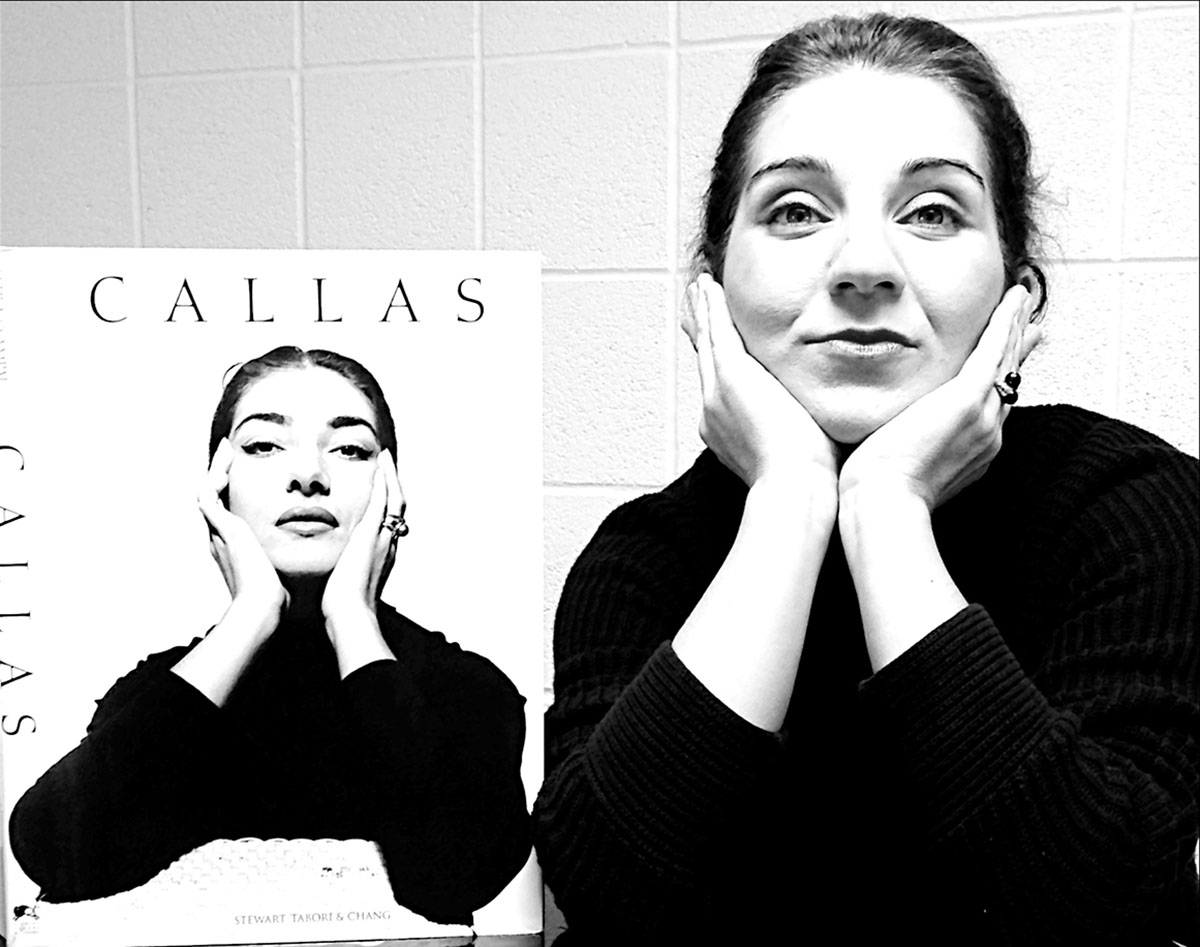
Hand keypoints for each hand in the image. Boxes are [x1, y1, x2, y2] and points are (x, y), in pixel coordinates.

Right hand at [198, 438, 288, 634]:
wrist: (264, 606)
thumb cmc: (276, 593)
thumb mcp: (279, 567)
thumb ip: (284, 555)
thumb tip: (305, 551)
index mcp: (234, 545)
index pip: (228, 510)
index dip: (231, 490)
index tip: (242, 472)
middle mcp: (221, 538)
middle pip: (213, 497)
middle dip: (220, 473)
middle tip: (228, 451)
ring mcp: (218, 534)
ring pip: (208, 492)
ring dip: (216, 469)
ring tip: (226, 449)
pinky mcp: (222, 530)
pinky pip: (209, 497)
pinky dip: (214, 479)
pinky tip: (225, 464)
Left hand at [321, 448, 405, 627]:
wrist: (351, 614)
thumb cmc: (344, 608)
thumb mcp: (345, 587)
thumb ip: (342, 577)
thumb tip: (331, 578)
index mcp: (381, 555)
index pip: (388, 522)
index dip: (386, 504)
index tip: (381, 489)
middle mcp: (388, 544)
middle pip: (397, 507)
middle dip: (393, 485)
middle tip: (388, 466)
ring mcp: (383, 537)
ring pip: (395, 499)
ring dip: (391, 477)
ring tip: (387, 459)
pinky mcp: (373, 533)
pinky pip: (384, 500)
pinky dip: (385, 481)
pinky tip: (381, 466)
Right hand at [683, 274, 838, 498]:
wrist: (795, 488)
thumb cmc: (809, 482)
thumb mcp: (806, 453)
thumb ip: (809, 436)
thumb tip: (831, 432)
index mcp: (731, 430)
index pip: (723, 386)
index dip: (719, 361)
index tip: (717, 345)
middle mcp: (715, 410)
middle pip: (707, 360)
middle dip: (703, 331)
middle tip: (698, 306)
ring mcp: (718, 392)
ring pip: (708, 341)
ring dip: (705, 312)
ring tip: (702, 289)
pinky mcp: (730, 375)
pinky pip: (716, 331)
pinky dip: (711, 308)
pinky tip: (710, 287)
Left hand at [838, 285, 1040, 510]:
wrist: (884, 503)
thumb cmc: (879, 493)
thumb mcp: (900, 468)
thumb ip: (907, 450)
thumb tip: (889, 445)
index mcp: (972, 450)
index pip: (992, 405)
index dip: (1003, 378)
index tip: (1010, 360)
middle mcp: (986, 433)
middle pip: (1008, 380)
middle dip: (1018, 347)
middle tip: (1032, 322)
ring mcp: (982, 417)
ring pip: (1004, 361)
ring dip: (1014, 326)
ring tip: (1022, 299)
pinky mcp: (967, 400)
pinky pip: (994, 352)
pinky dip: (1005, 324)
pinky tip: (1013, 301)